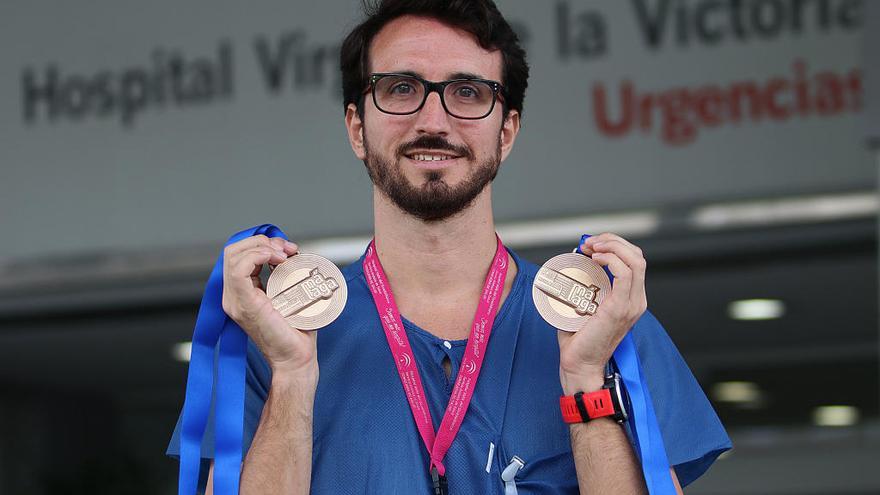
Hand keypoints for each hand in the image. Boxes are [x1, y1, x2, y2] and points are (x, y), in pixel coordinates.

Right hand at [221, 235, 317, 379]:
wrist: (296, 358)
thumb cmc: (297, 330)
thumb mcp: (290, 295)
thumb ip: (285, 275)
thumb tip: (292, 252)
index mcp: (241, 292)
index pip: (238, 254)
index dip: (263, 243)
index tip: (289, 249)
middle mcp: (233, 296)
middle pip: (233, 250)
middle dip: (262, 240)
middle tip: (287, 249)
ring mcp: (235, 301)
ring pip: (233, 255)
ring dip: (262, 246)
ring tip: (284, 254)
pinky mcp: (243, 305)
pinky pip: (238, 270)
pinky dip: (257, 256)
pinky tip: (275, 258)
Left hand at [557, 233, 646, 393]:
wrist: (579, 364)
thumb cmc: (577, 337)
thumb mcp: (582, 305)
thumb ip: (582, 285)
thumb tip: (573, 260)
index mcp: (631, 298)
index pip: (634, 260)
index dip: (614, 245)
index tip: (590, 245)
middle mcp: (636, 300)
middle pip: (637, 256)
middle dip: (612, 240)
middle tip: (589, 243)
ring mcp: (631, 304)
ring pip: (635, 260)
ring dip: (612, 246)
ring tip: (591, 247)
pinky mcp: (620, 308)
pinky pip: (625, 274)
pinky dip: (611, 259)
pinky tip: (596, 259)